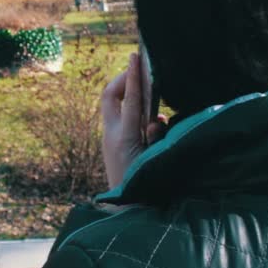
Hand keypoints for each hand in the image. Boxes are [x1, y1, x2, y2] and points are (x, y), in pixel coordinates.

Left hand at [102, 54, 167, 188]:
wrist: (125, 210)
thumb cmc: (143, 187)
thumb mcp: (153, 159)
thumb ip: (156, 137)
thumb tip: (158, 118)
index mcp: (123, 137)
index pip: (128, 99)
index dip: (133, 76)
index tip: (135, 57)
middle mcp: (112, 135)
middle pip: (110, 96)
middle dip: (123, 80)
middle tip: (138, 70)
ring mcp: (110, 139)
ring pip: (115, 107)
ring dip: (129, 95)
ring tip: (147, 90)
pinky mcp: (112, 145)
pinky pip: (120, 120)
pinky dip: (133, 112)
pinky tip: (150, 119)